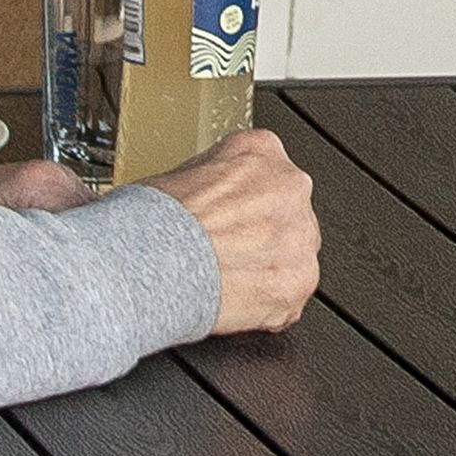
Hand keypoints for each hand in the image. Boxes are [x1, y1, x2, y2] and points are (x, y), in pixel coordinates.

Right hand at [148, 126, 319, 334]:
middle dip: (261, 238)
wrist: (154, 260)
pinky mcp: (300, 279)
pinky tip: (232, 299)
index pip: (267, 177)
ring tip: (225, 280)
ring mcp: (300, 234)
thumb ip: (215, 184)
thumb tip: (208, 204)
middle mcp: (291, 186)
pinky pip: (289, 294)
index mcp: (261, 151)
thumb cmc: (156, 218)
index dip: (244, 206)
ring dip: (265, 270)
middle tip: (226, 253)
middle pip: (287, 216)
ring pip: (293, 256)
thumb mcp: (181, 173)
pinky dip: (265, 303)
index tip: (230, 221)